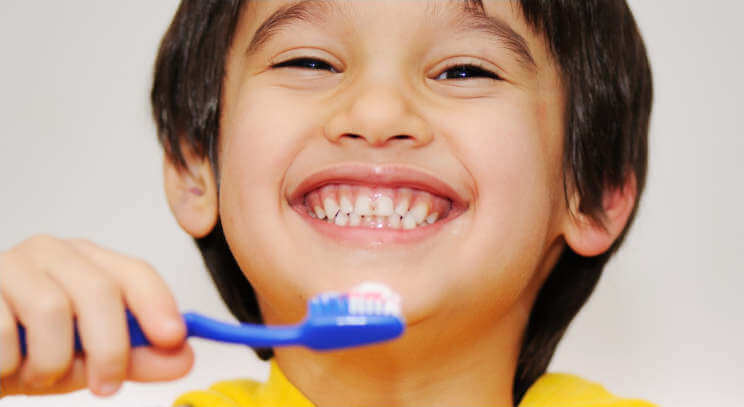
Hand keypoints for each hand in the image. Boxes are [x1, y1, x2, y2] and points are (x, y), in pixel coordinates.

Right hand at [0, 236, 193, 396]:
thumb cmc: (25, 350)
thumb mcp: (86, 359)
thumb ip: (135, 359)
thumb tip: (184, 358)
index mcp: (87, 263)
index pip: (134, 272)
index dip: (158, 304)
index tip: (174, 338)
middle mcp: (51, 254)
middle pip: (100, 290)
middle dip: (110, 348)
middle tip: (106, 385)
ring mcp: (9, 265)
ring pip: (52, 309)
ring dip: (51, 361)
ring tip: (37, 373)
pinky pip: (3, 332)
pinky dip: (10, 364)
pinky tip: (5, 365)